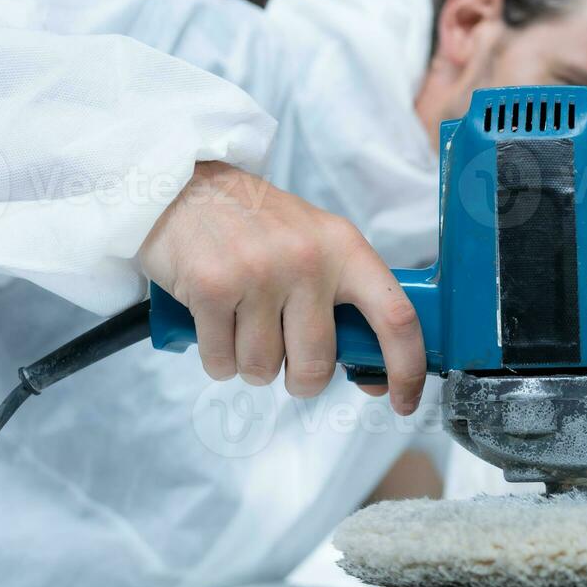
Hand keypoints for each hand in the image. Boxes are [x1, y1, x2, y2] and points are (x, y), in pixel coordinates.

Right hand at [139, 162, 425, 411]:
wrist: (181, 185)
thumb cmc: (256, 226)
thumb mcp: (316, 244)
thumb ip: (346, 301)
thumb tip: (374, 374)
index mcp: (345, 248)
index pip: (395, 317)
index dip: (405, 369)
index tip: (402, 401)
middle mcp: (307, 260)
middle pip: (316, 365)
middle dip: (300, 379)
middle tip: (285, 355)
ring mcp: (257, 273)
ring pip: (263, 369)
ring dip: (251, 364)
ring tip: (242, 325)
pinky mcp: (210, 288)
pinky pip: (221, 362)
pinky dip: (217, 358)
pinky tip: (214, 323)